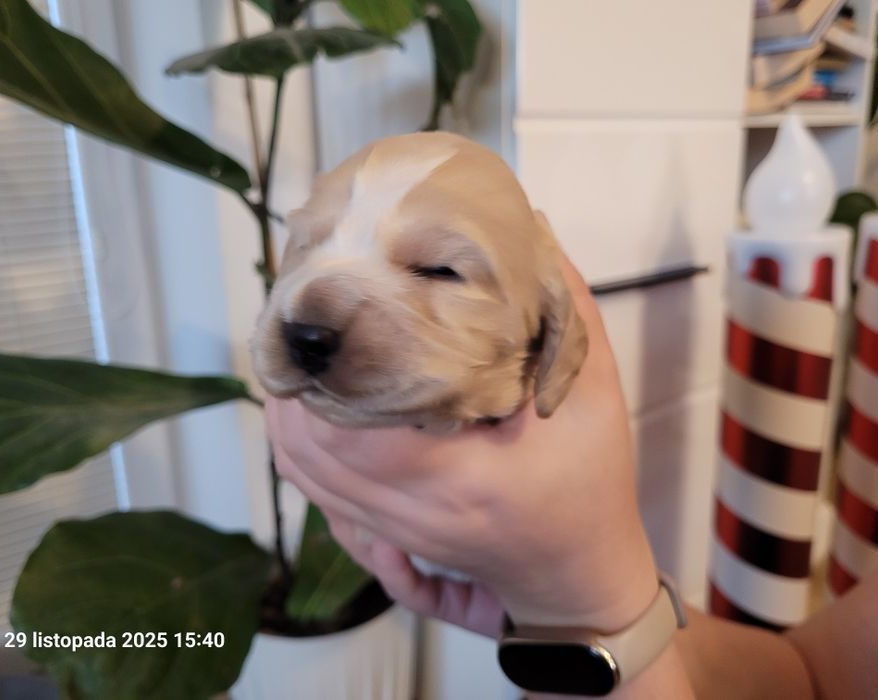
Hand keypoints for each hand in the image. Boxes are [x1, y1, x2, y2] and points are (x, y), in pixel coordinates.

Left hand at [266, 214, 658, 633]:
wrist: (575, 573)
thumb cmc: (588, 484)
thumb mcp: (592, 395)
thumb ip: (566, 312)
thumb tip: (533, 230)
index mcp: (464, 479)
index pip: (355, 433)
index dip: (323, 376)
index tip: (323, 315)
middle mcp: (415, 512)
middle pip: (310, 451)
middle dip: (290, 383)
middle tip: (295, 322)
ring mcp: (394, 529)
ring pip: (303, 473)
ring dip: (286, 413)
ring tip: (293, 356)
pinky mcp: (384, 534)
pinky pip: (316, 494)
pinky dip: (297, 449)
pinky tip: (305, 409)